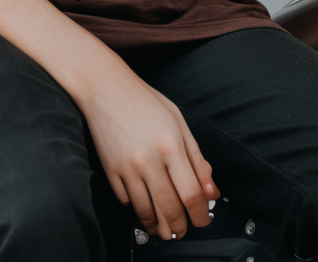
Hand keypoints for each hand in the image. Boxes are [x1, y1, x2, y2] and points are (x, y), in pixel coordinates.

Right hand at [79, 70, 220, 240]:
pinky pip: (126, 201)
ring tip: (166, 230)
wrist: (105, 87)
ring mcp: (127, 166)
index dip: (201, 214)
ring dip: (159, 227)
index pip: (191, 193)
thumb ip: (196, 157)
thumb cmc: (144, 100)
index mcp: (171, 144)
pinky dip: (138, 210)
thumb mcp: (178, 121)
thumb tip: (211, 189)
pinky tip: (145, 209)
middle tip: (185, 230)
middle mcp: (149, 158)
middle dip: (181, 227)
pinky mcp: (110, 170)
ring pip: (146, 211)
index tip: (203, 219)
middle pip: (170, 209)